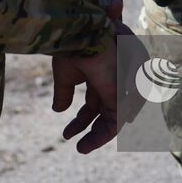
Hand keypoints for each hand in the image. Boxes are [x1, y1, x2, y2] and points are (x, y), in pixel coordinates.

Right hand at [51, 3, 127, 153]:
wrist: (82, 36)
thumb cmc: (74, 47)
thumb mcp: (65, 74)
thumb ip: (64, 93)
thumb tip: (58, 110)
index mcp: (99, 73)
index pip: (92, 104)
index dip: (81, 121)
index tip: (67, 135)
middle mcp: (112, 80)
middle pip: (104, 112)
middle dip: (92, 130)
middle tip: (78, 147)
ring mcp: (119, 87)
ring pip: (114, 119)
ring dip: (98, 135)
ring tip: (82, 147)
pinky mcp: (123, 95)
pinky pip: (118, 120)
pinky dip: (105, 134)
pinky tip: (88, 142)